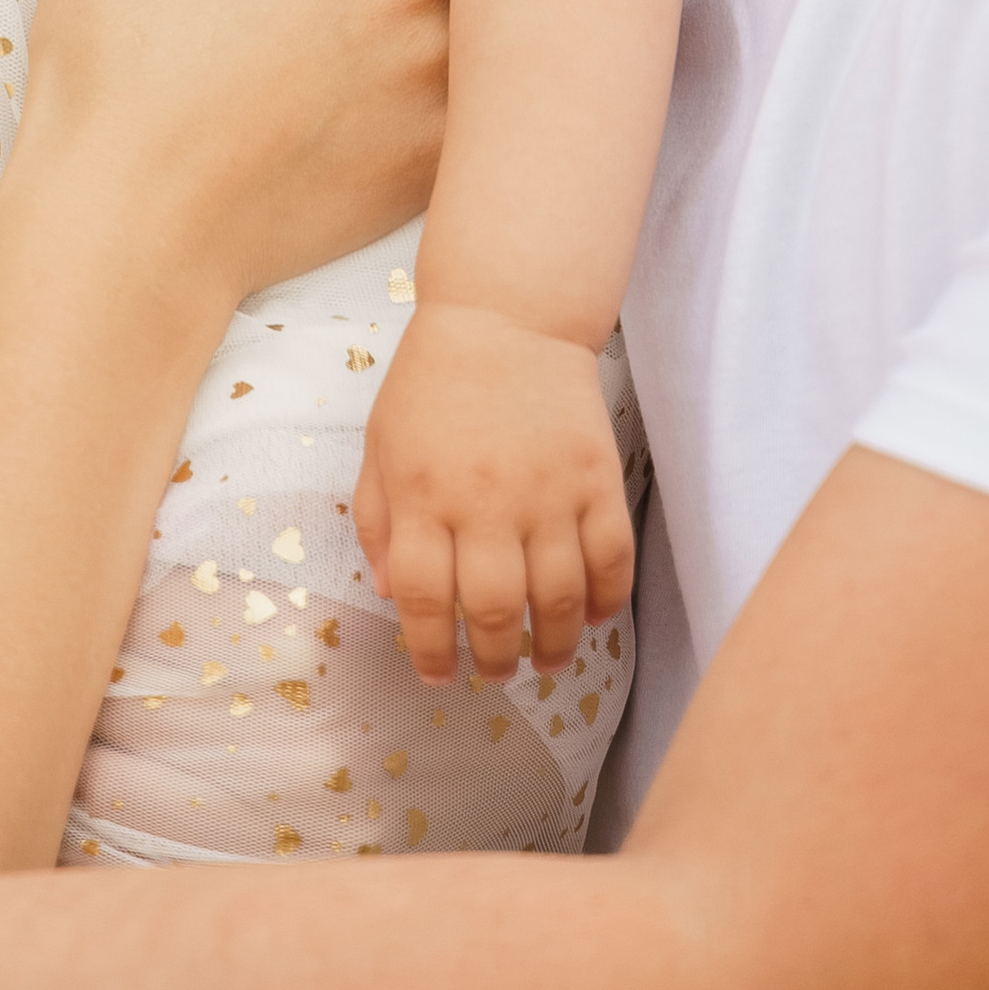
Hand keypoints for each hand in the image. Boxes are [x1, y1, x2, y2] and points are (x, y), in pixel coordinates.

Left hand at [353, 299, 634, 684]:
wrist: (508, 314)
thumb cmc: (434, 382)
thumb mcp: (381, 444)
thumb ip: (378, 521)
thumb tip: (388, 594)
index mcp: (422, 495)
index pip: (423, 598)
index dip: (430, 649)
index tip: (438, 674)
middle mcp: (485, 502)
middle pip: (493, 610)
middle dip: (495, 659)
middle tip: (496, 674)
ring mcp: (547, 492)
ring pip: (558, 598)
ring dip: (553, 644)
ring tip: (545, 661)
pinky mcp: (596, 478)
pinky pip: (610, 559)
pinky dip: (606, 600)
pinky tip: (592, 617)